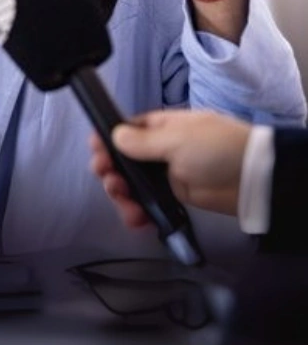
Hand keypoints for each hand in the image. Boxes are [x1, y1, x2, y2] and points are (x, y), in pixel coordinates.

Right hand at [90, 109, 251, 223]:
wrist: (251, 178)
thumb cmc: (214, 148)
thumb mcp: (176, 139)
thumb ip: (142, 142)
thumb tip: (113, 134)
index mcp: (161, 127)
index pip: (127, 131)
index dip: (108, 140)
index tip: (93, 150)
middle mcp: (160, 149)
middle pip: (124, 160)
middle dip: (111, 170)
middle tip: (107, 179)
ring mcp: (167, 174)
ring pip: (133, 184)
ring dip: (123, 194)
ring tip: (124, 202)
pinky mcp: (174, 197)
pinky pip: (149, 203)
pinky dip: (140, 211)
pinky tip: (137, 218)